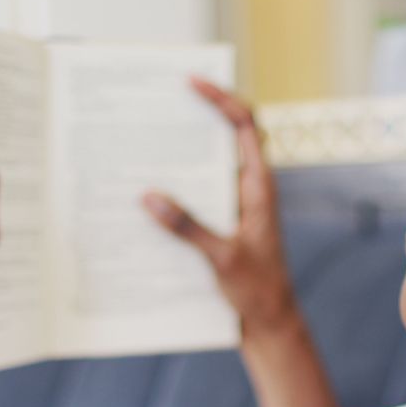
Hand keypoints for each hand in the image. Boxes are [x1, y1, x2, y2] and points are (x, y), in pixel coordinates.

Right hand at [142, 78, 297, 334]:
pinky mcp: (220, 228)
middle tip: (151, 108)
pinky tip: (139, 202)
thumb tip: (149, 196)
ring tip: (136, 149)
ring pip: (202, 172)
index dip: (223, 98)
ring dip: (174, 161)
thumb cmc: (258, 290)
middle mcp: (247, 191)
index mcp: (259, 187)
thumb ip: (188, 227)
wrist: (270, 325)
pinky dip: (170, 196)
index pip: (246, 126)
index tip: (193, 81)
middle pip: (220, 141)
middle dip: (189, 122)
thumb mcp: (223, 258)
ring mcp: (233, 209)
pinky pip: (192, 202)